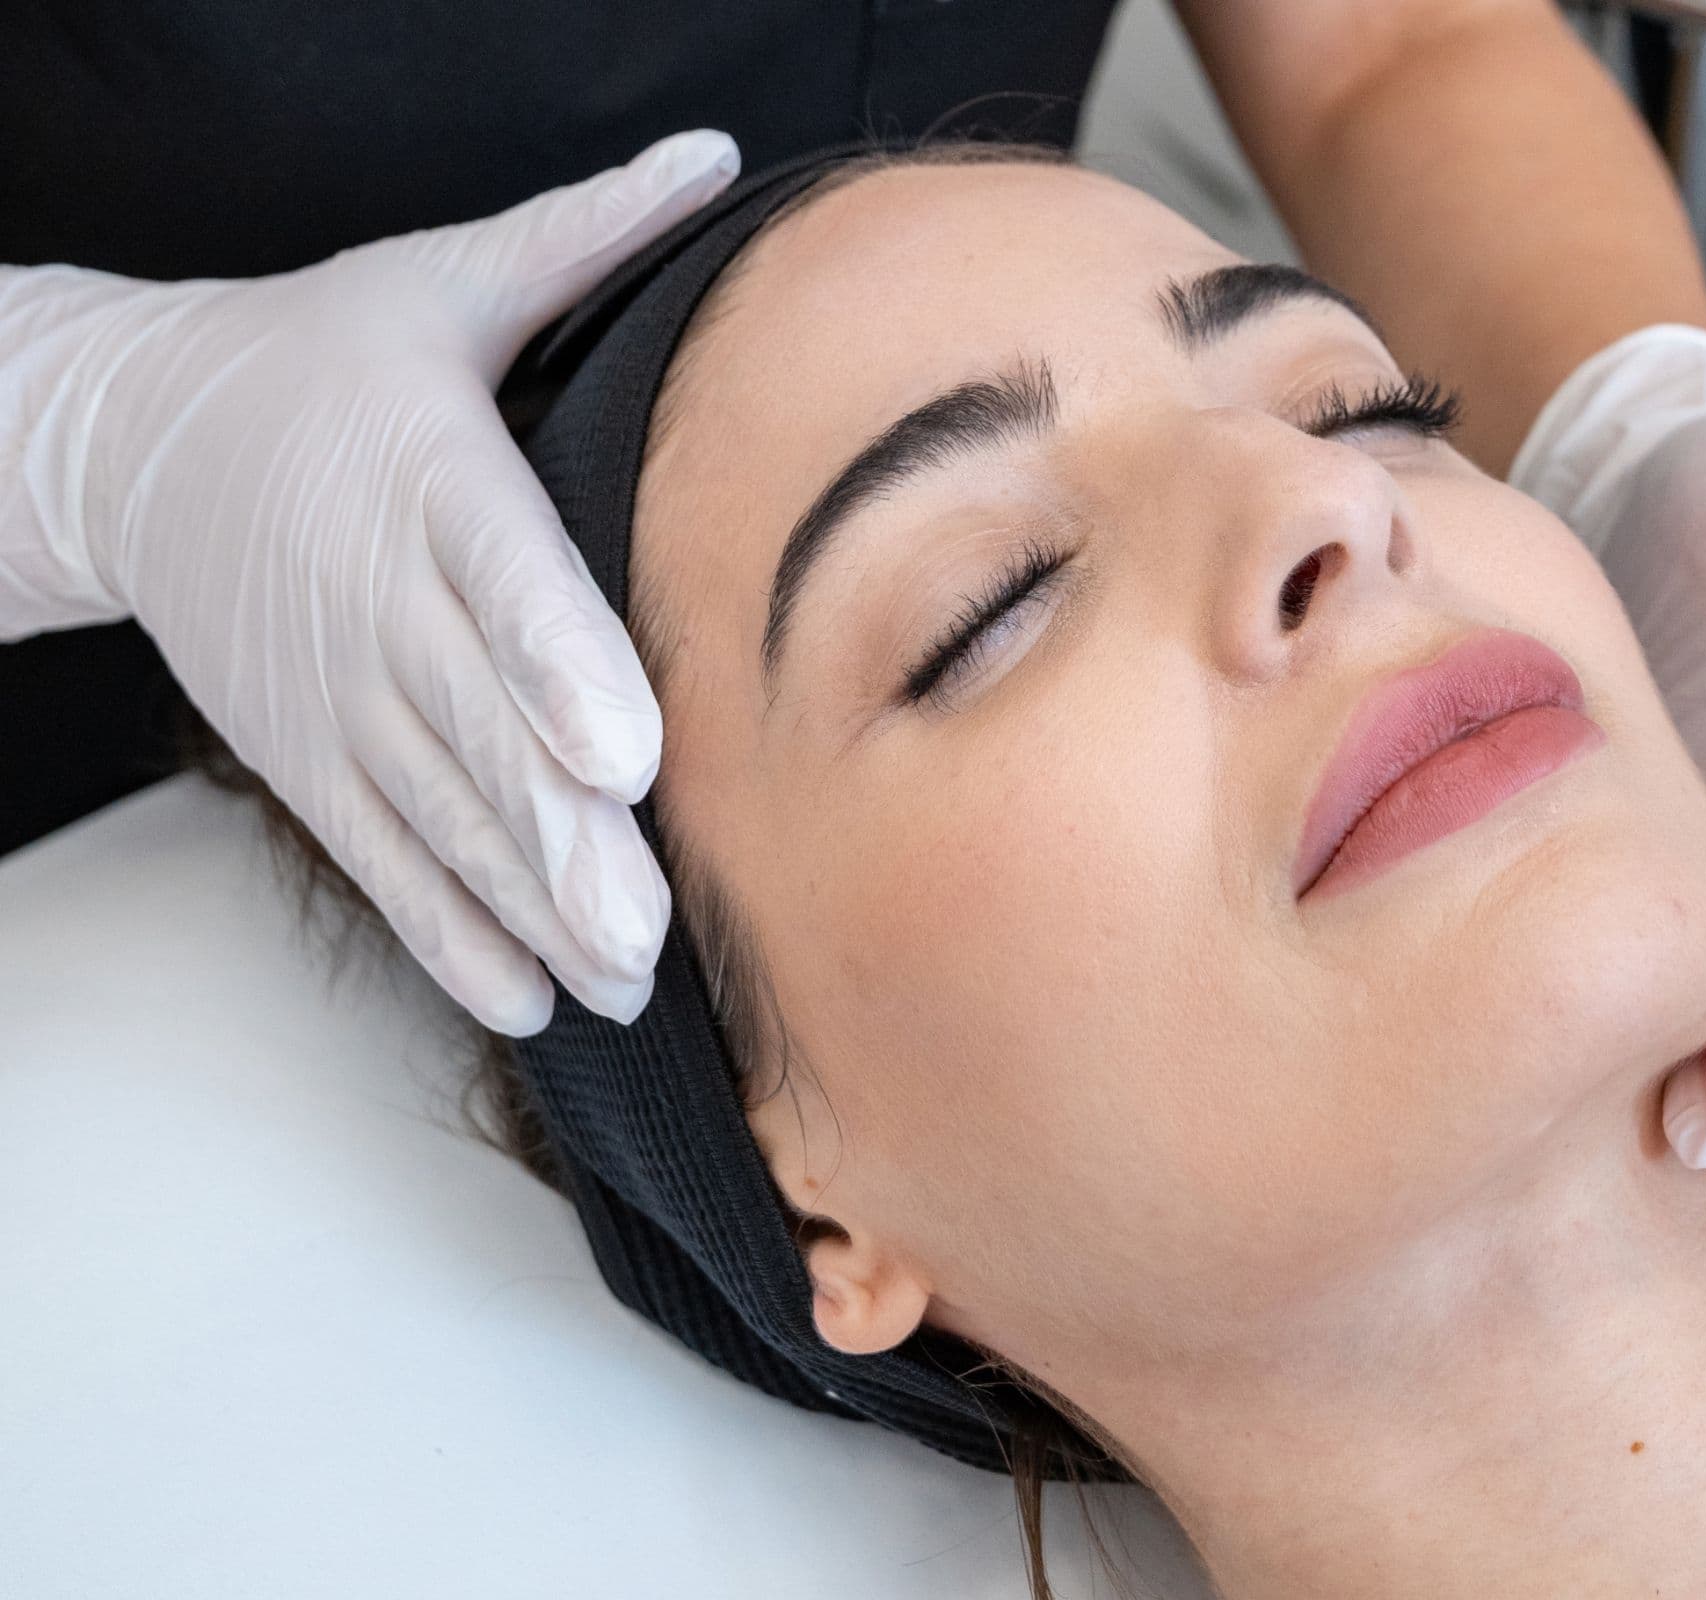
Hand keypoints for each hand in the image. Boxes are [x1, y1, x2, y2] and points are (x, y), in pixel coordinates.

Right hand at [0, 129, 742, 1033]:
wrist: (130, 439)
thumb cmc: (314, 361)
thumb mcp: (435, 282)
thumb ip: (579, 241)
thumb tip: (714, 160)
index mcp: (425, 478)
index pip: (499, 577)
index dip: (557, 664)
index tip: (624, 745)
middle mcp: (380, 602)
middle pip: (478, 731)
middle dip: (562, 836)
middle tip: (644, 923)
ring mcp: (339, 697)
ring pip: (440, 817)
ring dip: (528, 907)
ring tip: (618, 979)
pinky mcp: (311, 761)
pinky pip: (383, 862)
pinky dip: (448, 935)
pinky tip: (524, 996)